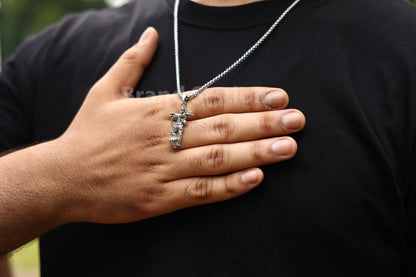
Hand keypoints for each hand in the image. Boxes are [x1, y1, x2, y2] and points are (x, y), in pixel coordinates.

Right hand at [47, 27, 305, 223]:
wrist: (60, 177)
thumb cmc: (86, 133)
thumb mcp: (104, 90)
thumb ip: (131, 61)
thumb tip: (149, 33)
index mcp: (155, 109)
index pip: (211, 99)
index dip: (248, 97)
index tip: (278, 96)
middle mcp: (163, 137)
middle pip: (223, 127)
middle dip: (264, 123)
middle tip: (298, 120)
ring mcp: (162, 169)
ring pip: (217, 159)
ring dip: (256, 153)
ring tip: (288, 147)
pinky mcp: (158, 198)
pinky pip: (200, 192)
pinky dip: (229, 186)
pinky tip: (255, 179)